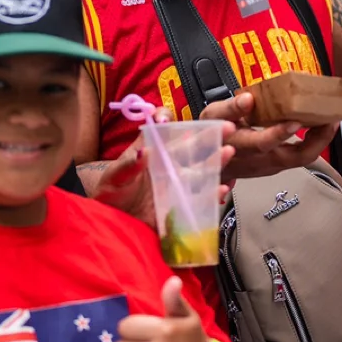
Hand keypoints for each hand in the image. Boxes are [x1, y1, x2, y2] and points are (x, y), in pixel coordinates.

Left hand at [90, 114, 236, 225]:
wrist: (113, 223)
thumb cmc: (113, 194)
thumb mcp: (114, 179)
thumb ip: (127, 166)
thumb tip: (143, 151)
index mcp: (154, 153)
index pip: (163, 130)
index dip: (166, 119)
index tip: (164, 117)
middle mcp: (170, 166)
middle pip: (192, 148)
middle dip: (209, 136)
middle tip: (227, 127)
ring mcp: (178, 185)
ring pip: (202, 171)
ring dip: (216, 161)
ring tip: (228, 152)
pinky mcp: (182, 207)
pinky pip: (201, 200)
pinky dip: (213, 195)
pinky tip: (222, 188)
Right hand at [200, 92, 334, 180]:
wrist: (206, 160)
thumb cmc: (210, 134)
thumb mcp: (212, 117)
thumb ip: (230, 108)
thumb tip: (248, 98)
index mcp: (242, 148)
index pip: (264, 144)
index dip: (281, 134)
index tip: (297, 120)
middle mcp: (259, 162)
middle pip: (294, 158)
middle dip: (317, 140)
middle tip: (331, 120)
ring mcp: (269, 167)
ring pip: (300, 159)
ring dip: (319, 142)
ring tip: (330, 121)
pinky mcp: (274, 166)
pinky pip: (298, 157)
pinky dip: (312, 143)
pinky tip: (318, 129)